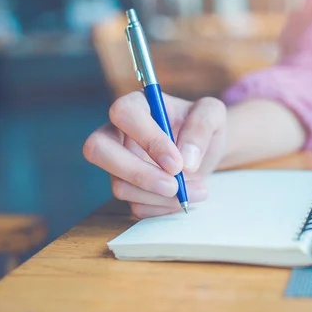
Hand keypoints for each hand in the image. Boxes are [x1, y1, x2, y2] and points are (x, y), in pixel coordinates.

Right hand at [83, 91, 226, 217]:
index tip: (177, 162)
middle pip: (97, 149)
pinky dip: (164, 207)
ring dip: (160, 197)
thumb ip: (201, 127)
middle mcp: (119, 133)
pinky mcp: (128, 188)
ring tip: (197, 190)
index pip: (124, 114)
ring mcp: (118, 164)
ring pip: (120, 185)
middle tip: (174, 186)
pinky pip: (136, 206)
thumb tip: (186, 160)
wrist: (203, 151)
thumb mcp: (213, 114)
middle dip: (137, 174)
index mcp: (137, 105)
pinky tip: (185, 196)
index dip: (148, 139)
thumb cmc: (203, 126)